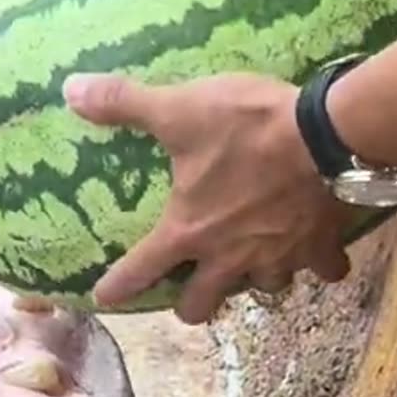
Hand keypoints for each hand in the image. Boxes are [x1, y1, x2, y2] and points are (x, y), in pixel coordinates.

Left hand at [63, 72, 352, 323]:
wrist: (326, 135)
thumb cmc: (245, 126)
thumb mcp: (179, 110)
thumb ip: (124, 104)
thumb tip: (71, 90)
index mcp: (189, 229)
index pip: (142, 269)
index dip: (119, 287)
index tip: (105, 298)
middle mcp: (230, 256)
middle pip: (202, 306)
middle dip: (192, 303)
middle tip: (190, 290)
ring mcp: (278, 257)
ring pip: (263, 291)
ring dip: (256, 282)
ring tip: (254, 266)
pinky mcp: (320, 246)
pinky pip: (323, 270)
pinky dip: (320, 265)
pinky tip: (319, 253)